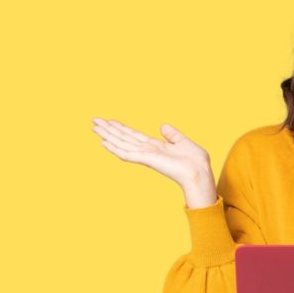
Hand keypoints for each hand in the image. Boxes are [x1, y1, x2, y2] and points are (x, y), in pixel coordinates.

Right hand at [92, 118, 214, 190]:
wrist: (199, 171)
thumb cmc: (195, 160)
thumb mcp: (183, 142)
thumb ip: (172, 134)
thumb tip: (162, 125)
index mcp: (156, 146)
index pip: (134, 135)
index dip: (121, 128)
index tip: (109, 121)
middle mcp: (147, 150)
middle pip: (123, 138)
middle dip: (109, 129)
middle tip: (94, 121)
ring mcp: (145, 155)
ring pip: (121, 143)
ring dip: (108, 135)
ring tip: (94, 127)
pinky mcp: (146, 160)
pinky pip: (127, 154)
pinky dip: (115, 148)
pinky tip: (104, 143)